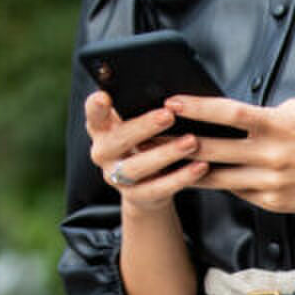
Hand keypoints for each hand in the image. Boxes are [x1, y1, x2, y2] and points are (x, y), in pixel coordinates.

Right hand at [84, 92, 208, 212]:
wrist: (147, 187)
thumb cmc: (146, 143)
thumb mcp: (140, 126)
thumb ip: (145, 111)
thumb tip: (173, 97)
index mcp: (101, 129)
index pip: (93, 114)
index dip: (95, 106)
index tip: (104, 96)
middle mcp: (103, 153)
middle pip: (118, 139)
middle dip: (143, 127)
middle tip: (168, 115)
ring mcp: (116, 177)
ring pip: (137, 166)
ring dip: (166, 153)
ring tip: (191, 142)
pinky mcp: (134, 197)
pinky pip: (158, 188)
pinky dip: (181, 177)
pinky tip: (200, 166)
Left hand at [173, 96, 294, 213]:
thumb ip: (266, 114)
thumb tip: (234, 115)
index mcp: (278, 126)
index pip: (228, 113)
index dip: (196, 108)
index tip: (171, 102)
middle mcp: (271, 156)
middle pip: (213, 148)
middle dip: (179, 141)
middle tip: (151, 136)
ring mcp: (271, 183)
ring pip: (218, 176)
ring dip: (189, 168)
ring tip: (164, 160)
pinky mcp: (274, 202)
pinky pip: (238, 191)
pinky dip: (221, 181)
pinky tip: (203, 175)